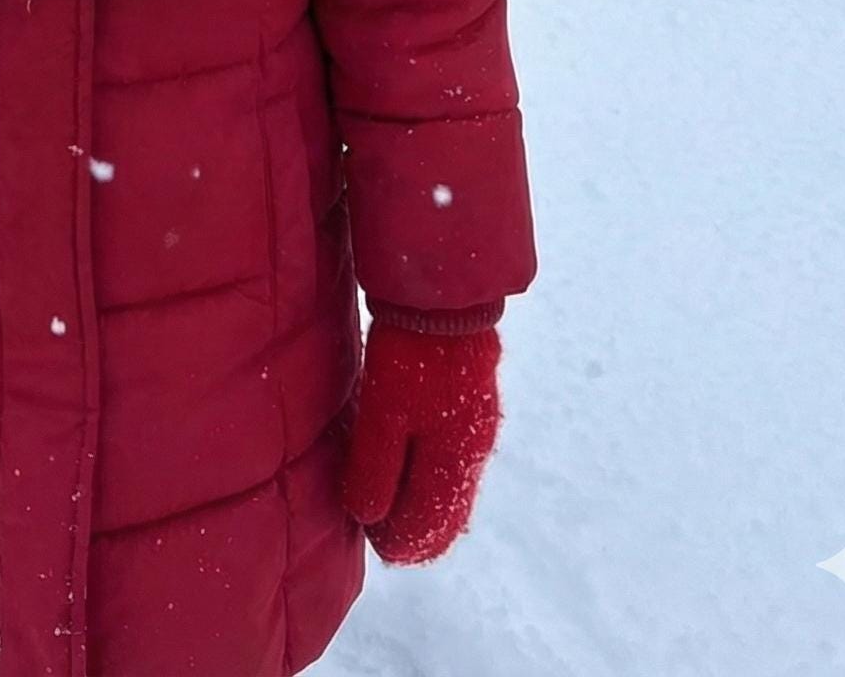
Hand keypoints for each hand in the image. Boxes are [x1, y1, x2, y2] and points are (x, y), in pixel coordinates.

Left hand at [342, 320, 502, 564]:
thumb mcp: (383, 414)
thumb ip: (375, 469)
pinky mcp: (474, 404)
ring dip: (426, 504)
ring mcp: (478, 428)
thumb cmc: (410, 356)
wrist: (443, 298)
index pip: (430, 524)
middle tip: (385, 541)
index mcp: (453, 461)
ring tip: (396, 512)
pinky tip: (417, 471)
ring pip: (453, 486)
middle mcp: (473, 451)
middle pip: (448, 511)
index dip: (400, 542)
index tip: (374, 546)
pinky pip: (456, 460)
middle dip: (416, 530)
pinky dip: (436, 478)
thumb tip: (367, 517)